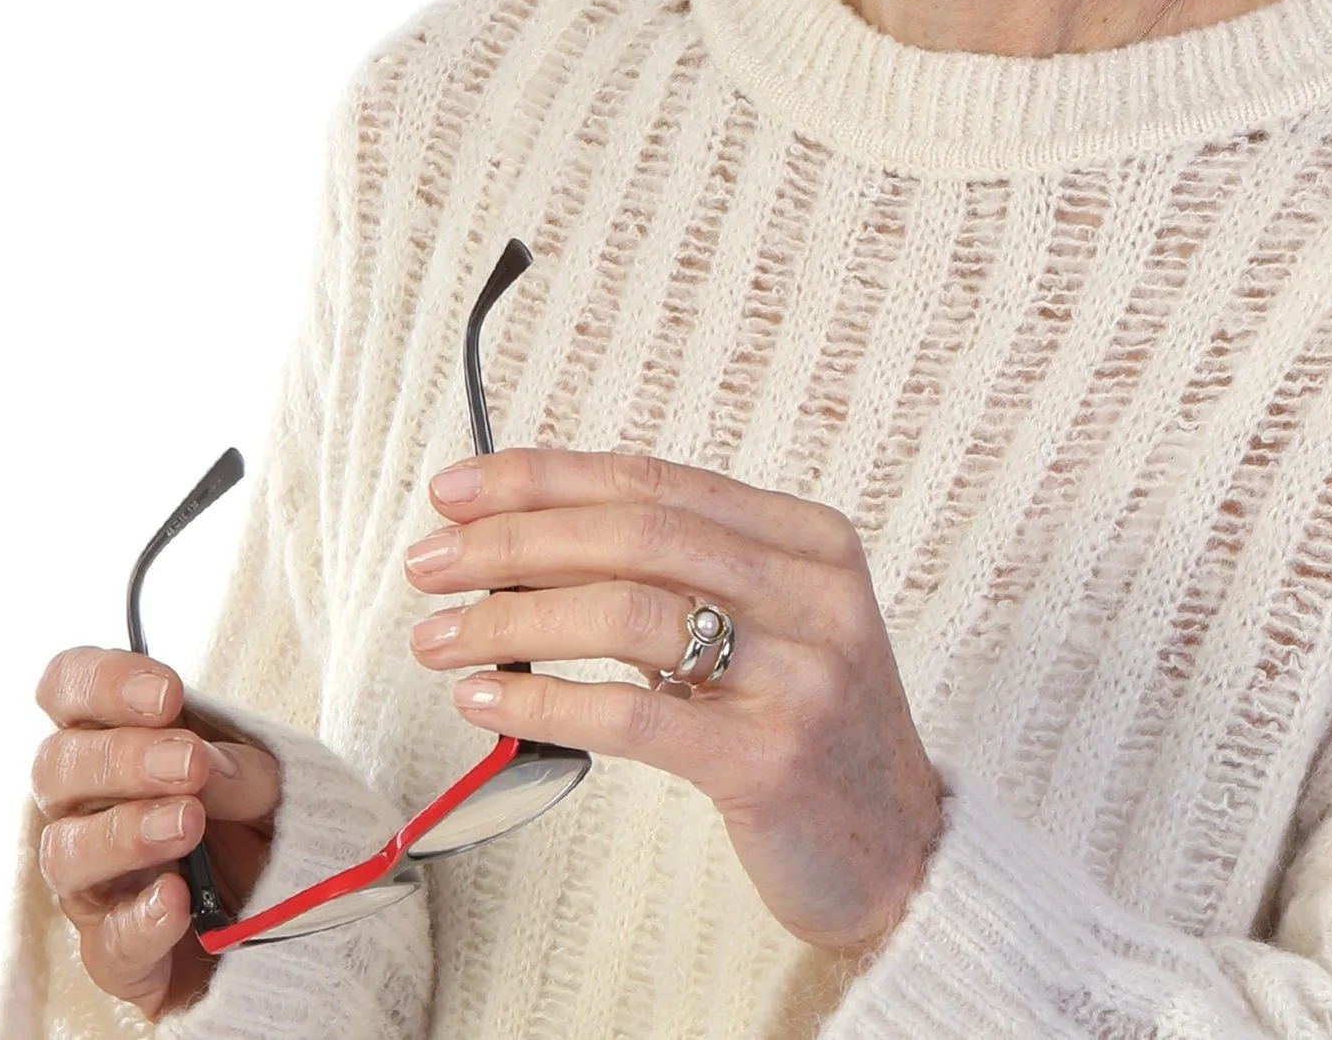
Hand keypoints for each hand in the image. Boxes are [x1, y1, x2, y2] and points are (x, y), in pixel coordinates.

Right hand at [32, 647, 282, 1018]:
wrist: (287, 918)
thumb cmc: (255, 822)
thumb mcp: (269, 780)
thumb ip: (240, 768)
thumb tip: (203, 766)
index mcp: (112, 738)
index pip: (68, 688)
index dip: (102, 683)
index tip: (167, 694)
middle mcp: (84, 807)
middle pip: (55, 767)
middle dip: (122, 759)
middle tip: (190, 763)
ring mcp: (91, 884)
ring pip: (64, 853)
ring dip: (126, 832)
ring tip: (188, 824)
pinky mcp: (115, 955)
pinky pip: (106, 944)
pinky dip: (140, 920)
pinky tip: (177, 902)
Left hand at [404, 449, 942, 958]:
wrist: (901, 855)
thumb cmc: (807, 726)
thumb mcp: (765, 621)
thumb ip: (674, 571)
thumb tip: (521, 538)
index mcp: (806, 537)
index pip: (651, 480)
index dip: (543, 476)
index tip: (458, 490)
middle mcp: (812, 592)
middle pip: (634, 534)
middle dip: (514, 540)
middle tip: (430, 560)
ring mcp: (800, 675)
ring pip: (626, 612)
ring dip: (513, 619)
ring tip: (439, 636)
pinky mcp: (771, 762)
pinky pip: (634, 713)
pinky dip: (544, 701)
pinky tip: (485, 704)